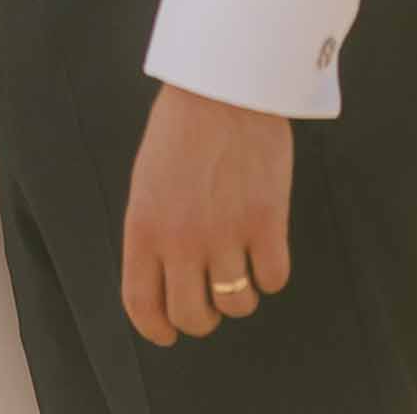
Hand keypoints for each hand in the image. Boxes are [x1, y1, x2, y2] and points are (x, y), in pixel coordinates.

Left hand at [121, 83, 291, 344]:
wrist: (222, 85)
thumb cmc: (182, 125)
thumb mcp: (148, 179)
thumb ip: (154, 227)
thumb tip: (166, 273)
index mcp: (144, 226)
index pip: (142, 305)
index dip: (157, 329)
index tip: (168, 332)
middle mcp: (181, 239)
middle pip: (193, 317)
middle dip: (203, 317)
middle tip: (210, 298)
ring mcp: (225, 234)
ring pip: (238, 305)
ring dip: (240, 294)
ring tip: (240, 264)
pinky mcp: (266, 223)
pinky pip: (273, 279)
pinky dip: (272, 271)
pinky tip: (266, 245)